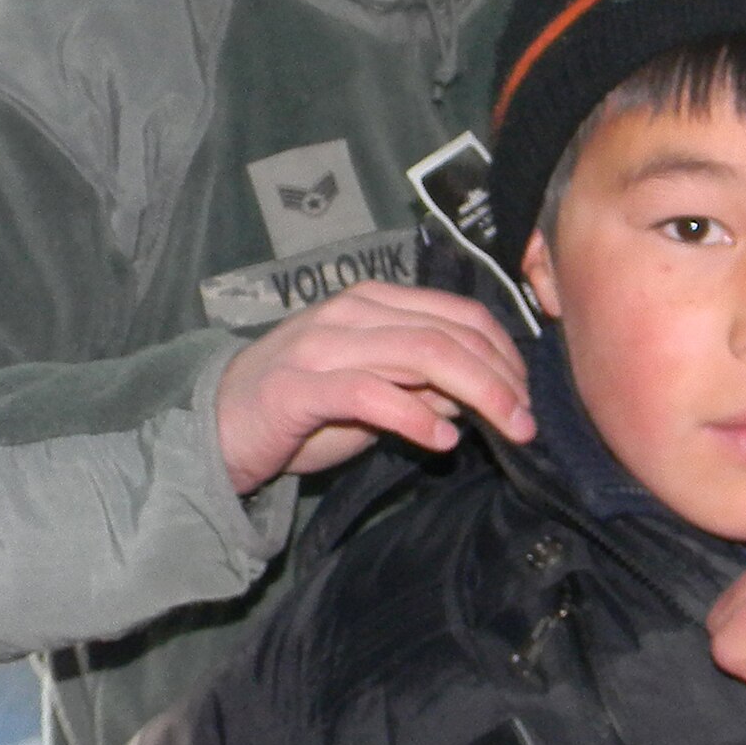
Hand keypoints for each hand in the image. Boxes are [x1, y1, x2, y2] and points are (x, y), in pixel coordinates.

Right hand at [216, 282, 533, 494]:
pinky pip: (370, 392)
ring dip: (477, 394)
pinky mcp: (298, 387)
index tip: (529, 395)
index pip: (459, 313)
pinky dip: (414, 416)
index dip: (504, 352)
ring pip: (421, 354)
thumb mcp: (374, 394)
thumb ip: (424, 387)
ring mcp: (323, 345)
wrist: (215, 429)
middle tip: (530, 422)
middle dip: (501, 378)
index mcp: (374, 302)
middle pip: (448, 333)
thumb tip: (481, 395)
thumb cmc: (301, 412)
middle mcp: (351, 312)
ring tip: (506, 428)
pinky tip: (441, 441)